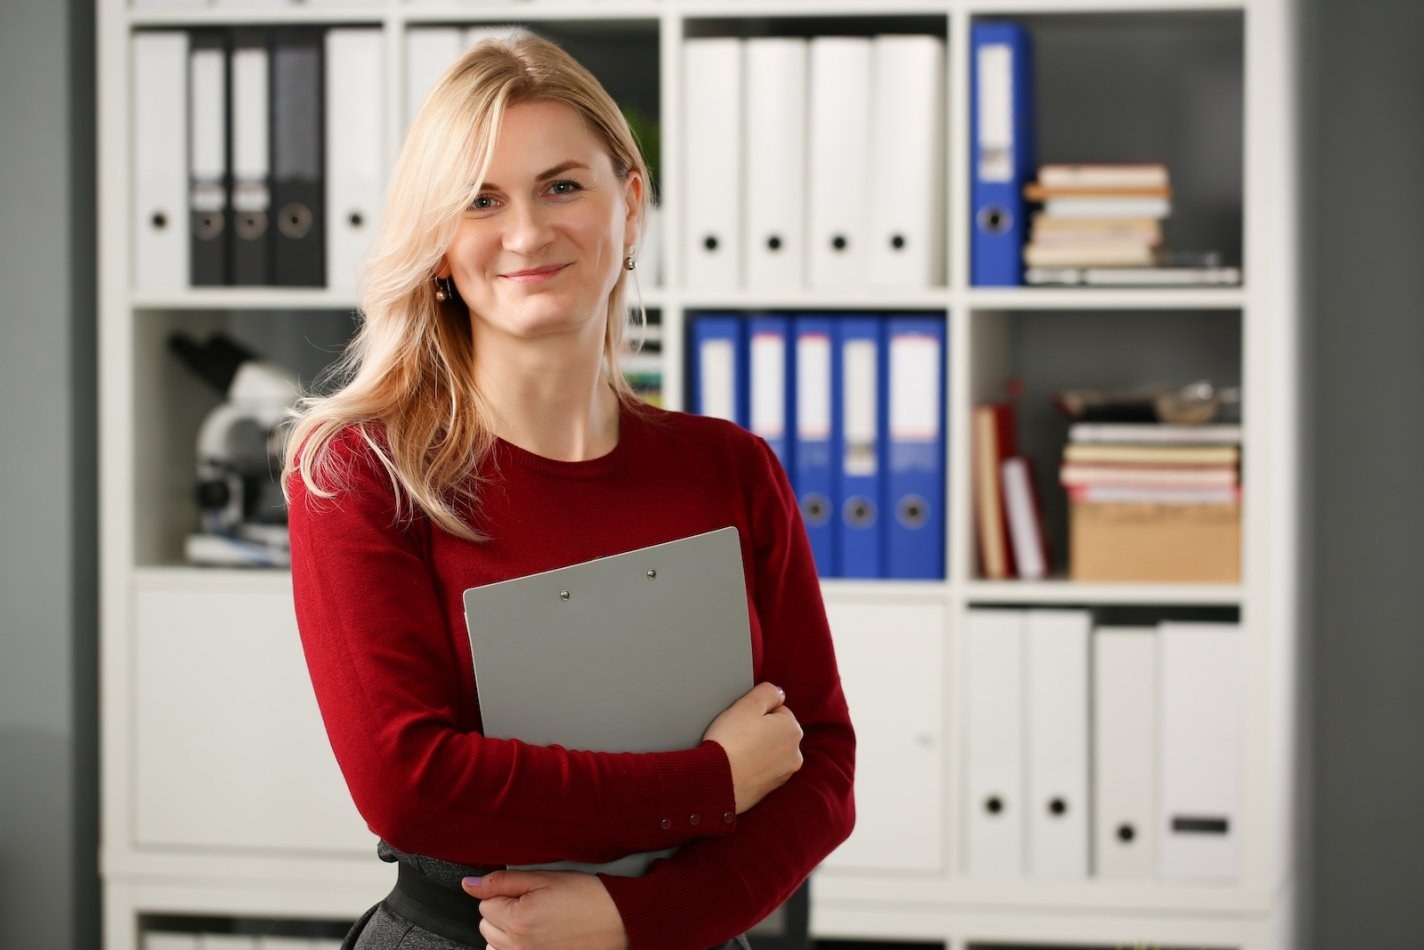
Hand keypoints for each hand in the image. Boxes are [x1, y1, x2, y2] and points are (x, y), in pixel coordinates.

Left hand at [462, 870, 627, 949]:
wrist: (619, 920)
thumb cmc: (588, 897)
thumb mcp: (544, 878)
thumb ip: (502, 881)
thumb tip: (469, 885)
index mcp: (517, 920)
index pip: (484, 903)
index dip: (504, 892)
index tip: (525, 890)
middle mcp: (518, 946)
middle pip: (486, 925)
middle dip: (502, 911)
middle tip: (531, 902)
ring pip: (495, 944)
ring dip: (507, 931)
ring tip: (536, 919)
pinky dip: (517, 946)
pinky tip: (537, 935)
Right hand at [703, 681, 803, 813]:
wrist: (716, 781)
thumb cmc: (731, 741)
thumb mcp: (748, 704)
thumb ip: (767, 692)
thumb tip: (779, 693)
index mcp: (793, 730)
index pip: (777, 710)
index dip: (756, 712)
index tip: (742, 719)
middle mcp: (795, 754)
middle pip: (775, 732)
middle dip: (759, 731)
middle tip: (737, 734)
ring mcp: (783, 774)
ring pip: (769, 752)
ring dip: (756, 750)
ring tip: (735, 751)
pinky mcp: (769, 790)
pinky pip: (761, 770)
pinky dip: (752, 767)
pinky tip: (737, 765)